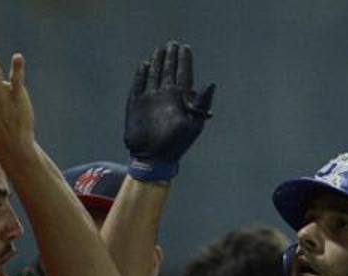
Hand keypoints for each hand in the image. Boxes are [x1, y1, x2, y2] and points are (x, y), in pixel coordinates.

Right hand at [124, 41, 215, 181]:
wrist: (153, 158)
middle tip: (172, 44)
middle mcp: (165, 96)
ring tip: (160, 50)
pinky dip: (140, 75)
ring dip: (157, 62)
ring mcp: (150, 99)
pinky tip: (144, 65)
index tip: (185, 47)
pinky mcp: (136, 105)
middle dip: (171, 57)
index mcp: (180, 99)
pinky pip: (138, 85)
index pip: (183, 74)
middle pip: (168, 71)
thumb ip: (201, 103)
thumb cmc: (177, 145)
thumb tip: (211, 83)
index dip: (185, 60)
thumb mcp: (194, 124)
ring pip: (154, 75)